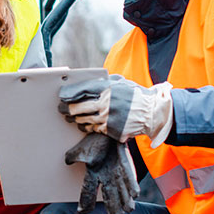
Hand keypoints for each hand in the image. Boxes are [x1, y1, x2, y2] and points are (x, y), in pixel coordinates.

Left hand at [59, 76, 173, 144]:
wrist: (152, 113)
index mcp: (108, 89)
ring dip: (75, 119)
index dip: (70, 93)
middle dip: (67, 108)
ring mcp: (108, 118)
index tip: (62, 95)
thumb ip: (104, 83)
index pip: (82, 90)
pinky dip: (86, 127)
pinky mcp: (111, 130)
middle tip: (62, 109)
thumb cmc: (135, 96)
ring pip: (83, 120)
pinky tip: (83, 125)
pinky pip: (93, 129)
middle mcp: (106, 103)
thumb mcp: (121, 83)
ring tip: (71, 117)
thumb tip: (85, 86)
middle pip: (78, 107)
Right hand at [64, 133, 138, 213]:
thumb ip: (73, 156)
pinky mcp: (126, 165)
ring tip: (129, 209)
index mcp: (93, 174)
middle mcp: (106, 176)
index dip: (85, 202)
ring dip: (125, 200)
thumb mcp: (81, 149)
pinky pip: (129, 177)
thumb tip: (67, 162)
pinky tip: (135, 194)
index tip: (82, 212)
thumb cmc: (94, 140)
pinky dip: (131, 185)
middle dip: (113, 206)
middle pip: (109, 194)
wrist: (108, 130)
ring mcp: (117, 172)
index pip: (87, 191)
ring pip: (122, 189)